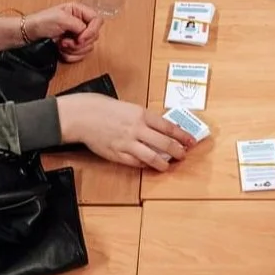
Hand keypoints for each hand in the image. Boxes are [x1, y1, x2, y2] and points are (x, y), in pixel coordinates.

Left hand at [23, 3, 103, 61]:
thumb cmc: (41, 22)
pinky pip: (80, 55)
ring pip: (88, 48)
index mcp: (79, 11)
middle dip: (80, 42)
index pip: (97, 20)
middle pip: (94, 36)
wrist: (28, 35)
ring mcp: (76, 35)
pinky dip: (71, 56)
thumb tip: (86, 33)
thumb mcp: (61, 18)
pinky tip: (61, 51)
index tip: (81, 38)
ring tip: (61, 45)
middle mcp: (80, 23)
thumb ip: (78, 24)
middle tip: (66, 42)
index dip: (92, 31)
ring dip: (74, 50)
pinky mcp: (72, 47)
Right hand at [56, 93, 194, 170]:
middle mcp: (137, 129)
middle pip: (164, 144)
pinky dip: (144, 164)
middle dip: (177, 151)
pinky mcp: (117, 154)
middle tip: (183, 155)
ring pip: (151, 157)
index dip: (182, 136)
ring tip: (168, 165)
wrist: (84, 115)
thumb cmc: (106, 109)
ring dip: (163, 163)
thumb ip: (146, 119)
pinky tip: (149, 164)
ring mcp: (127, 143)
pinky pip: (135, 163)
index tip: (191, 141)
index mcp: (142, 115)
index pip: (169, 127)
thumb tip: (163, 130)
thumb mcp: (130, 108)